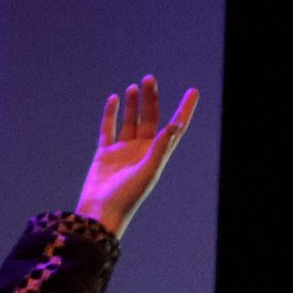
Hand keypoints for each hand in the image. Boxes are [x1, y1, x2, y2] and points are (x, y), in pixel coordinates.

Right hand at [75, 75, 198, 236]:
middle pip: (150, 118)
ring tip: (135, 86)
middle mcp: (142, 150)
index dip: (184, 109)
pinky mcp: (105, 154)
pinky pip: (108, 129)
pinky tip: (114, 99)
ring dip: (133, 104)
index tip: (192, 91)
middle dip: (151, 98)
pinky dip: (111, 114)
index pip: (174, 127)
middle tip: (150, 79)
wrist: (100, 213)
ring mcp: (123, 151)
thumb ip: (160, 148)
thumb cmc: (127, 197)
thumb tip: (174, 125)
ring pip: (130, 121)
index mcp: (157, 155)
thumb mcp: (148, 172)